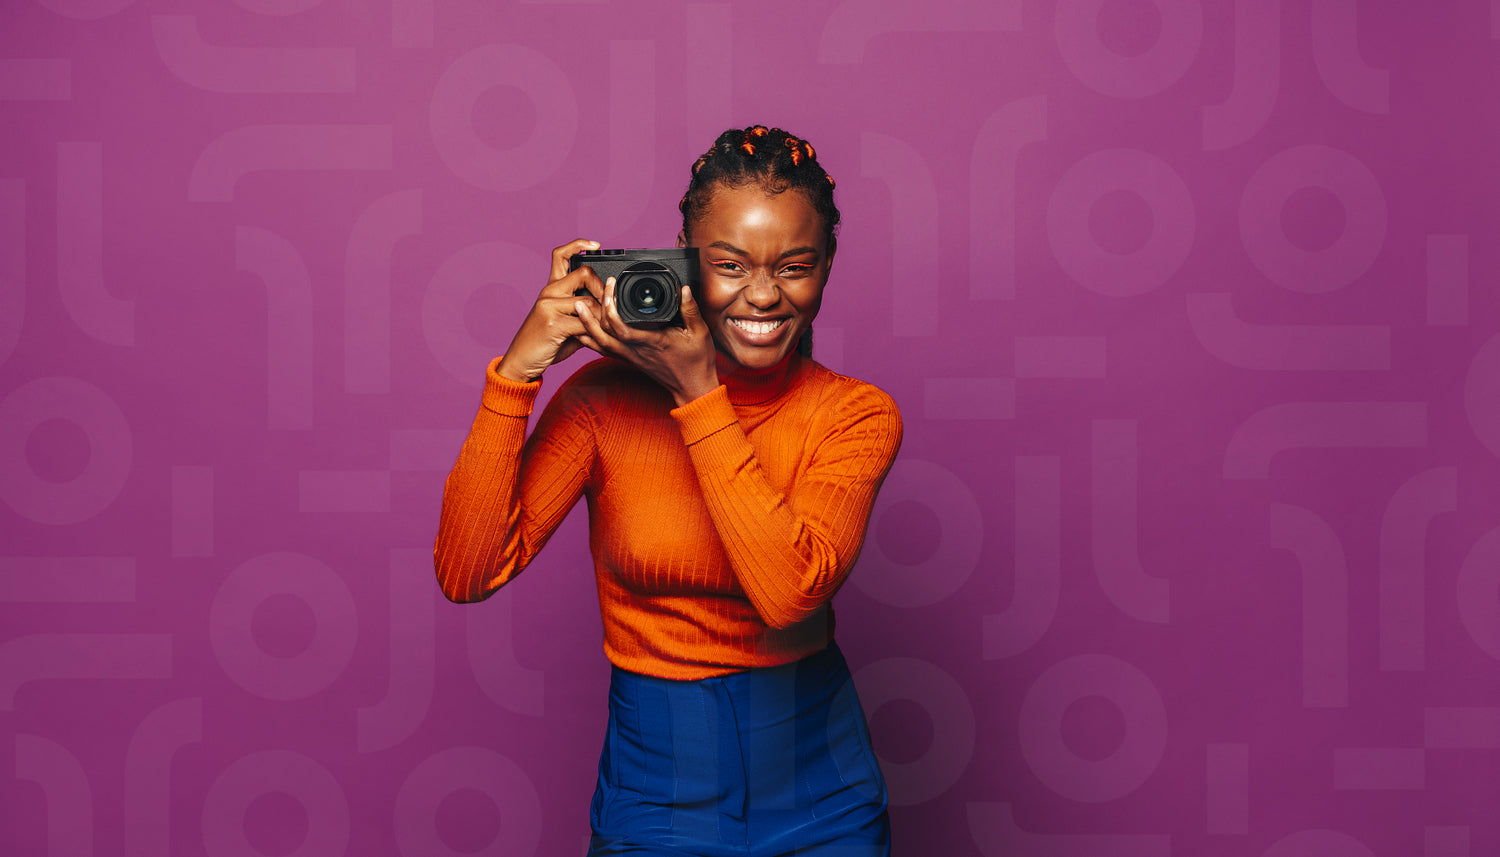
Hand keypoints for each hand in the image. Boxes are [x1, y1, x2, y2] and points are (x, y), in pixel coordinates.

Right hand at [495, 239, 605, 382]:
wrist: (521, 361)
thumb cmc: (545, 344)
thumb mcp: (566, 324)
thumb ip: (584, 314)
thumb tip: (610, 311)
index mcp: (551, 288)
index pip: (561, 255)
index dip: (579, 245)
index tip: (596, 246)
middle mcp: (548, 292)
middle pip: (584, 273)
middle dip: (603, 289)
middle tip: (609, 306)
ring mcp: (548, 306)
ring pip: (589, 302)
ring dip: (603, 318)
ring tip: (605, 330)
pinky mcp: (553, 324)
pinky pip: (584, 323)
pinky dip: (594, 332)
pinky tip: (594, 339)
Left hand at [575, 276, 719, 406]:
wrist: (693, 387)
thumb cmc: (696, 362)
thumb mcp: (699, 332)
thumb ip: (690, 309)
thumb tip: (685, 290)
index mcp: (651, 341)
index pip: (622, 327)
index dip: (610, 307)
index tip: (610, 287)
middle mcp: (637, 350)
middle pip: (604, 334)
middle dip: (592, 313)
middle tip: (587, 292)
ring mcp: (632, 356)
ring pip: (601, 343)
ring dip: (586, 326)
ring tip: (577, 307)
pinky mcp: (631, 360)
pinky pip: (606, 350)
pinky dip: (592, 340)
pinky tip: (584, 331)